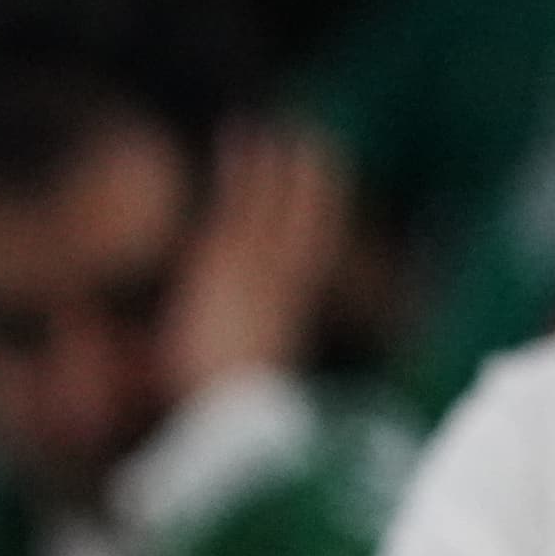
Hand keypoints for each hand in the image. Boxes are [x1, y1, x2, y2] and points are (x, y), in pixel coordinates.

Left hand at [165, 122, 346, 395]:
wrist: (235, 420)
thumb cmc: (236, 428)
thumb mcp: (241, 400)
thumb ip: (245, 384)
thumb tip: (252, 404)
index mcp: (285, 319)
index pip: (306, 262)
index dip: (318, 224)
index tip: (326, 196)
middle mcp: (281, 288)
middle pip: (306, 225)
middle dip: (314, 187)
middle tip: (322, 147)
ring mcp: (259, 270)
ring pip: (275, 204)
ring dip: (281, 166)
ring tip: (286, 127)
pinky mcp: (228, 260)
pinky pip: (240, 202)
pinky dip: (246, 168)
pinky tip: (244, 134)